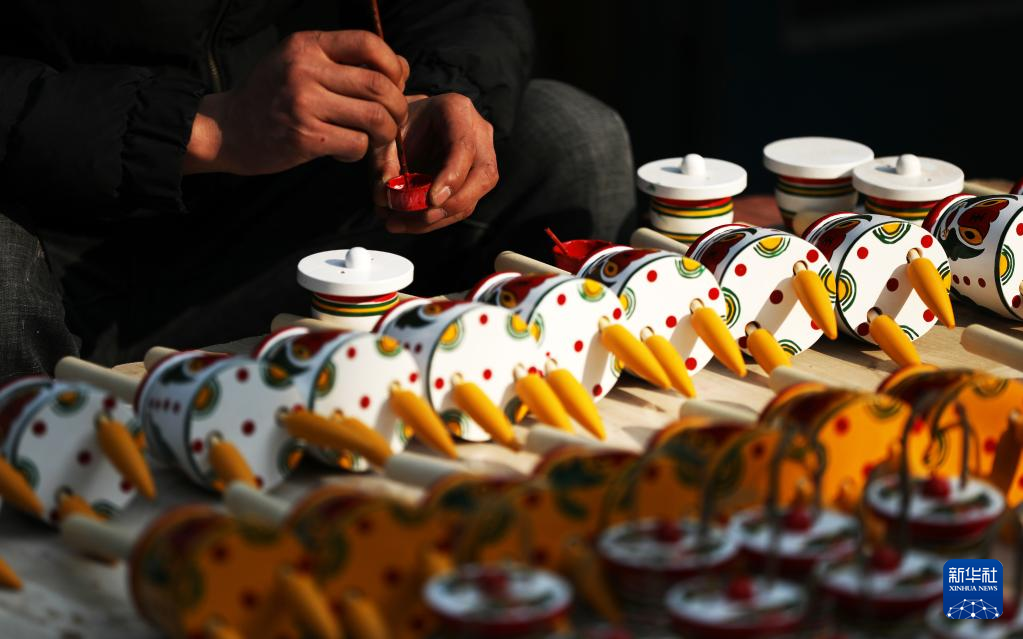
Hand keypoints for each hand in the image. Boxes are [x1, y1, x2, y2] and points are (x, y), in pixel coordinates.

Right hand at [185, 30, 409, 174]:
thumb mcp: (300, 63)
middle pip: (378, 85)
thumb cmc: (272, 96)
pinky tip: (344, 150)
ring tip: (375, 136)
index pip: (368, 43)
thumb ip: (344, 61)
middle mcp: (305, 69)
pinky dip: (360, 152)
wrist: (228, 129)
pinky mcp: (304, 137)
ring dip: (386, 131)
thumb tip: (401, 67)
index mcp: (307, 45)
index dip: (393, 65)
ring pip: (374, 117)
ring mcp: (304, 104)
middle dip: (397, 106)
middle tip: (392, 118)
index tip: (395, 83)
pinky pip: (357, 144)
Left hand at [373, 93, 498, 232]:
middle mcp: (477, 133)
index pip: (464, 146)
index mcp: (456, 110)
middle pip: (483, 175)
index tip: (431, 200)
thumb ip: (382, 161)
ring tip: (402, 223)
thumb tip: (385, 196)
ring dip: (440, 218)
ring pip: (474, 197)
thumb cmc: (400, 122)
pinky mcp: (473, 181)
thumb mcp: (386, 134)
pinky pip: (463, 206)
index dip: (452, 176)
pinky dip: (436, 220)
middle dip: (454, 203)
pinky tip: (410, 223)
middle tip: (423, 217)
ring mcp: (480, 158)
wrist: (409, 122)